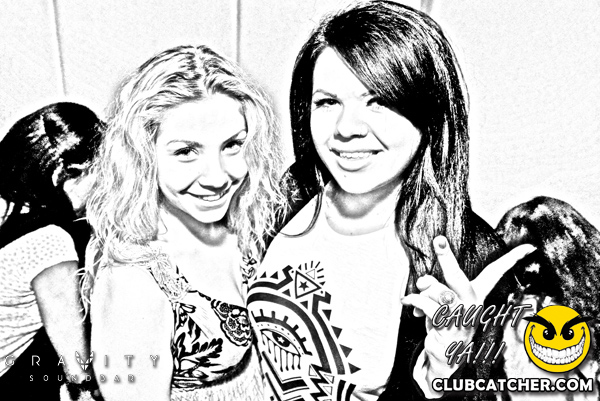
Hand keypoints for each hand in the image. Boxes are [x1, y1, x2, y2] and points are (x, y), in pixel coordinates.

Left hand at [401, 236, 534, 378]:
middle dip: (446, 256)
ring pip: (436, 291)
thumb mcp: (442, 299)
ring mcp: (461, 316)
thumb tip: (423, 282)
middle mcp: (472, 303)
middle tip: (439, 239)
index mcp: (476, 294)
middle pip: (457, 276)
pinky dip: (413, 300)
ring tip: (418, 297)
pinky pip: (426, 305)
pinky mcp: (449, 327)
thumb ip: (434, 285)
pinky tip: (408, 302)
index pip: (495, 273)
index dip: (511, 259)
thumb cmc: (446, 321)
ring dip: (423, 291)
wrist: (446, 355)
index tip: (528, 247)